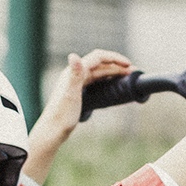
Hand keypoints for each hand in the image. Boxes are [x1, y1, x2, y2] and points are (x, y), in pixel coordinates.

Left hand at [23, 49, 133, 183]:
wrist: (52, 130)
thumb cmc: (61, 115)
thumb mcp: (71, 95)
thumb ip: (74, 75)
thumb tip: (73, 55)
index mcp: (74, 71)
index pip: (98, 57)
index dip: (115, 58)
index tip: (129, 65)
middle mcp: (75, 74)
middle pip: (100, 63)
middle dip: (117, 65)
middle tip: (132, 71)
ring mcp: (76, 82)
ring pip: (99, 72)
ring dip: (113, 72)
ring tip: (127, 77)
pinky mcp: (78, 91)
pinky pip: (96, 80)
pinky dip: (107, 79)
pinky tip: (113, 85)